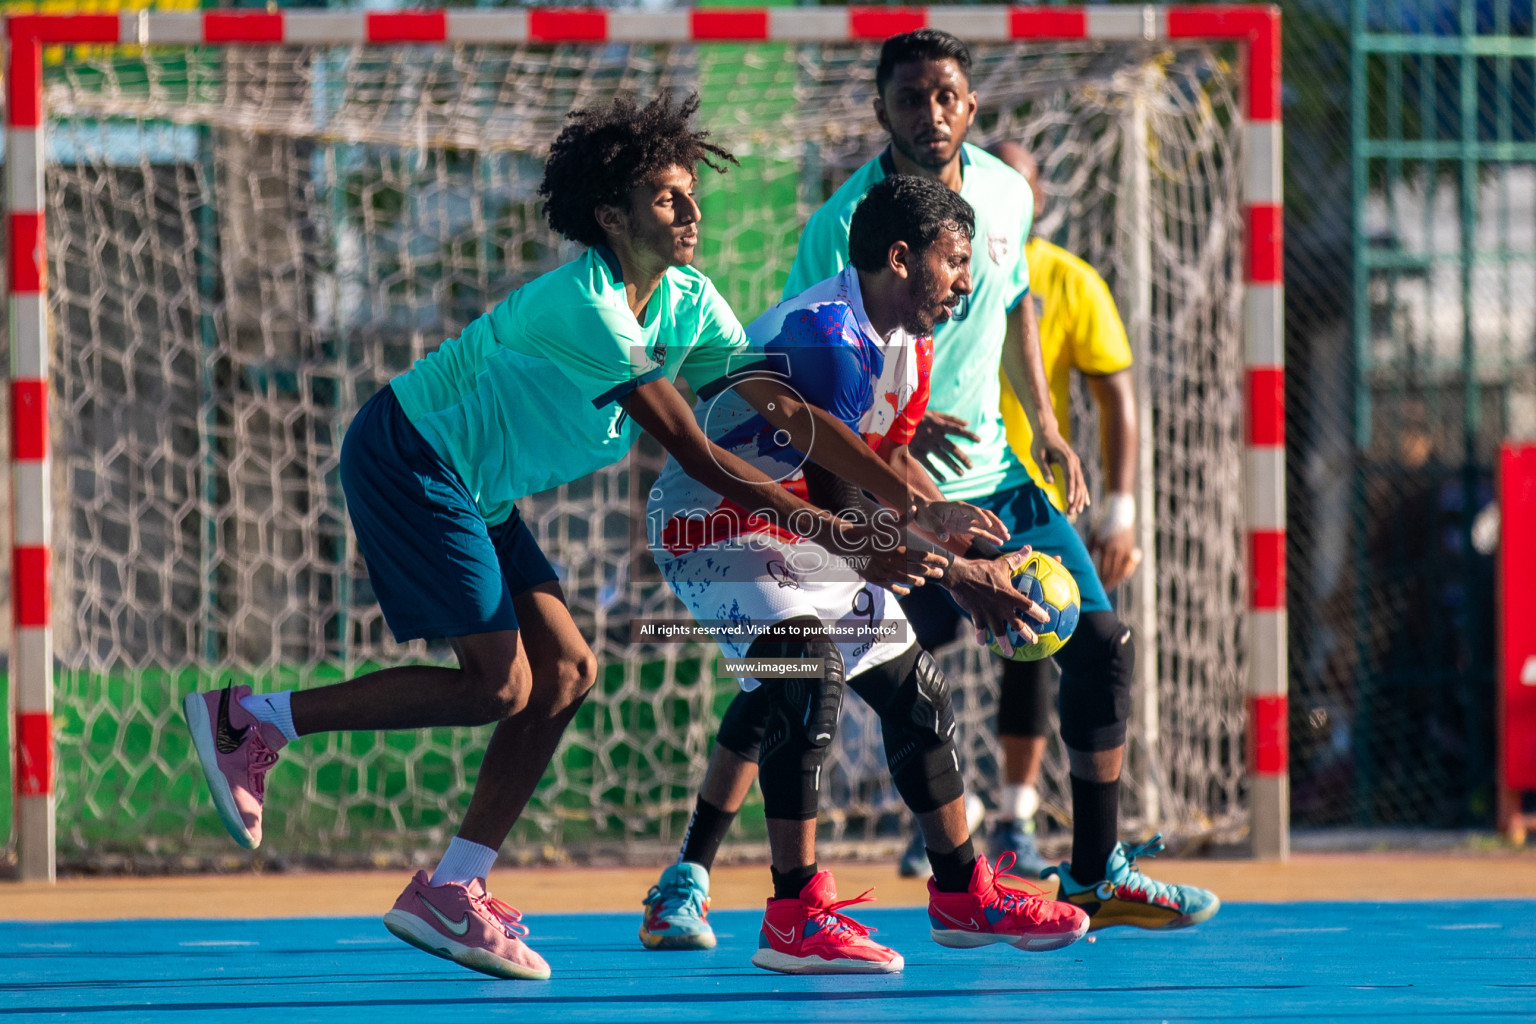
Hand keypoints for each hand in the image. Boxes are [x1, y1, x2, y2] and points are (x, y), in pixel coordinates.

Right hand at [829, 520, 945, 594]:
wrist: (845, 542)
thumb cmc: (867, 531)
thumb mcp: (884, 524)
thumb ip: (902, 519)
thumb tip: (915, 508)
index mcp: (896, 549)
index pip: (920, 555)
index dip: (934, 559)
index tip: (944, 562)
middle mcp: (891, 562)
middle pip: (915, 569)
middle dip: (930, 571)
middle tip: (941, 574)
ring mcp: (882, 571)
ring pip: (904, 579)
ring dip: (915, 581)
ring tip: (924, 582)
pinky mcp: (874, 578)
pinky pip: (889, 586)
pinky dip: (899, 589)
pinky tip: (907, 591)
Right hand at [909, 411, 978, 480]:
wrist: (898, 421)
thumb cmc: (919, 416)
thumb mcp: (934, 414)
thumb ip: (951, 419)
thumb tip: (967, 424)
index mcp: (939, 425)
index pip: (957, 430)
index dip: (968, 435)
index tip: (980, 441)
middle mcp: (934, 436)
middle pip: (952, 448)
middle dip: (962, 458)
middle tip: (971, 466)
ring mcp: (926, 445)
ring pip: (942, 457)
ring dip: (953, 466)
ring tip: (962, 474)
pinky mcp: (917, 452)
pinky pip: (928, 464)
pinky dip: (936, 472)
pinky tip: (944, 479)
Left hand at [912, 495, 1009, 546]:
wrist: (922, 512)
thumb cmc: (924, 513)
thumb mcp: (928, 520)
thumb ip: (937, 528)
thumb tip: (945, 537)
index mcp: (959, 507)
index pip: (974, 511)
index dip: (982, 517)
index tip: (988, 525)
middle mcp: (966, 512)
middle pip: (985, 516)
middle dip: (996, 523)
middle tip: (1005, 532)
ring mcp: (967, 520)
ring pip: (986, 524)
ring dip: (997, 530)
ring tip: (1007, 537)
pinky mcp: (966, 527)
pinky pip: (981, 531)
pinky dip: (990, 536)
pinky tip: (999, 542)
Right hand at [944, 549, 1049, 657]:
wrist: (959, 575)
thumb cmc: (981, 568)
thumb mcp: (1001, 563)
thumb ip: (1017, 559)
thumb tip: (1029, 548)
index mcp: (1009, 595)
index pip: (1028, 606)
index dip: (1039, 613)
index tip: (1046, 619)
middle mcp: (1001, 607)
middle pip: (1017, 625)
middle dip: (1027, 634)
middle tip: (1035, 641)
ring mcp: (988, 613)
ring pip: (999, 632)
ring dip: (1005, 643)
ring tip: (1010, 653)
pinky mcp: (976, 615)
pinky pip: (980, 628)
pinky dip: (981, 635)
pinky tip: (982, 643)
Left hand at [1035, 430, 1088, 516]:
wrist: (1046, 431)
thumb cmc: (1040, 443)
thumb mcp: (1038, 456)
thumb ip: (1044, 469)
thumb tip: (1050, 482)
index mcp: (1066, 458)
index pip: (1070, 477)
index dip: (1070, 490)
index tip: (1069, 502)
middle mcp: (1074, 461)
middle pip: (1078, 483)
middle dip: (1075, 499)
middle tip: (1071, 513)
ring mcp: (1075, 464)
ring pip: (1081, 483)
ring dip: (1079, 498)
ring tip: (1076, 512)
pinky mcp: (1074, 466)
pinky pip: (1080, 481)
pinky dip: (1082, 492)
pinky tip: (1085, 503)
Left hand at [1090, 527, 1142, 589]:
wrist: (1120, 514)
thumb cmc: (1103, 526)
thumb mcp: (1094, 537)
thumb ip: (1090, 551)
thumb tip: (1085, 565)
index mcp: (1107, 548)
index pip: (1104, 570)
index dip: (1101, 580)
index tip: (1097, 587)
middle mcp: (1118, 550)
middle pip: (1113, 573)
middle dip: (1108, 583)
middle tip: (1103, 591)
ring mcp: (1126, 551)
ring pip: (1122, 571)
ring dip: (1116, 581)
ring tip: (1110, 587)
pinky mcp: (1132, 550)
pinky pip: (1128, 566)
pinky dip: (1124, 574)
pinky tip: (1118, 579)